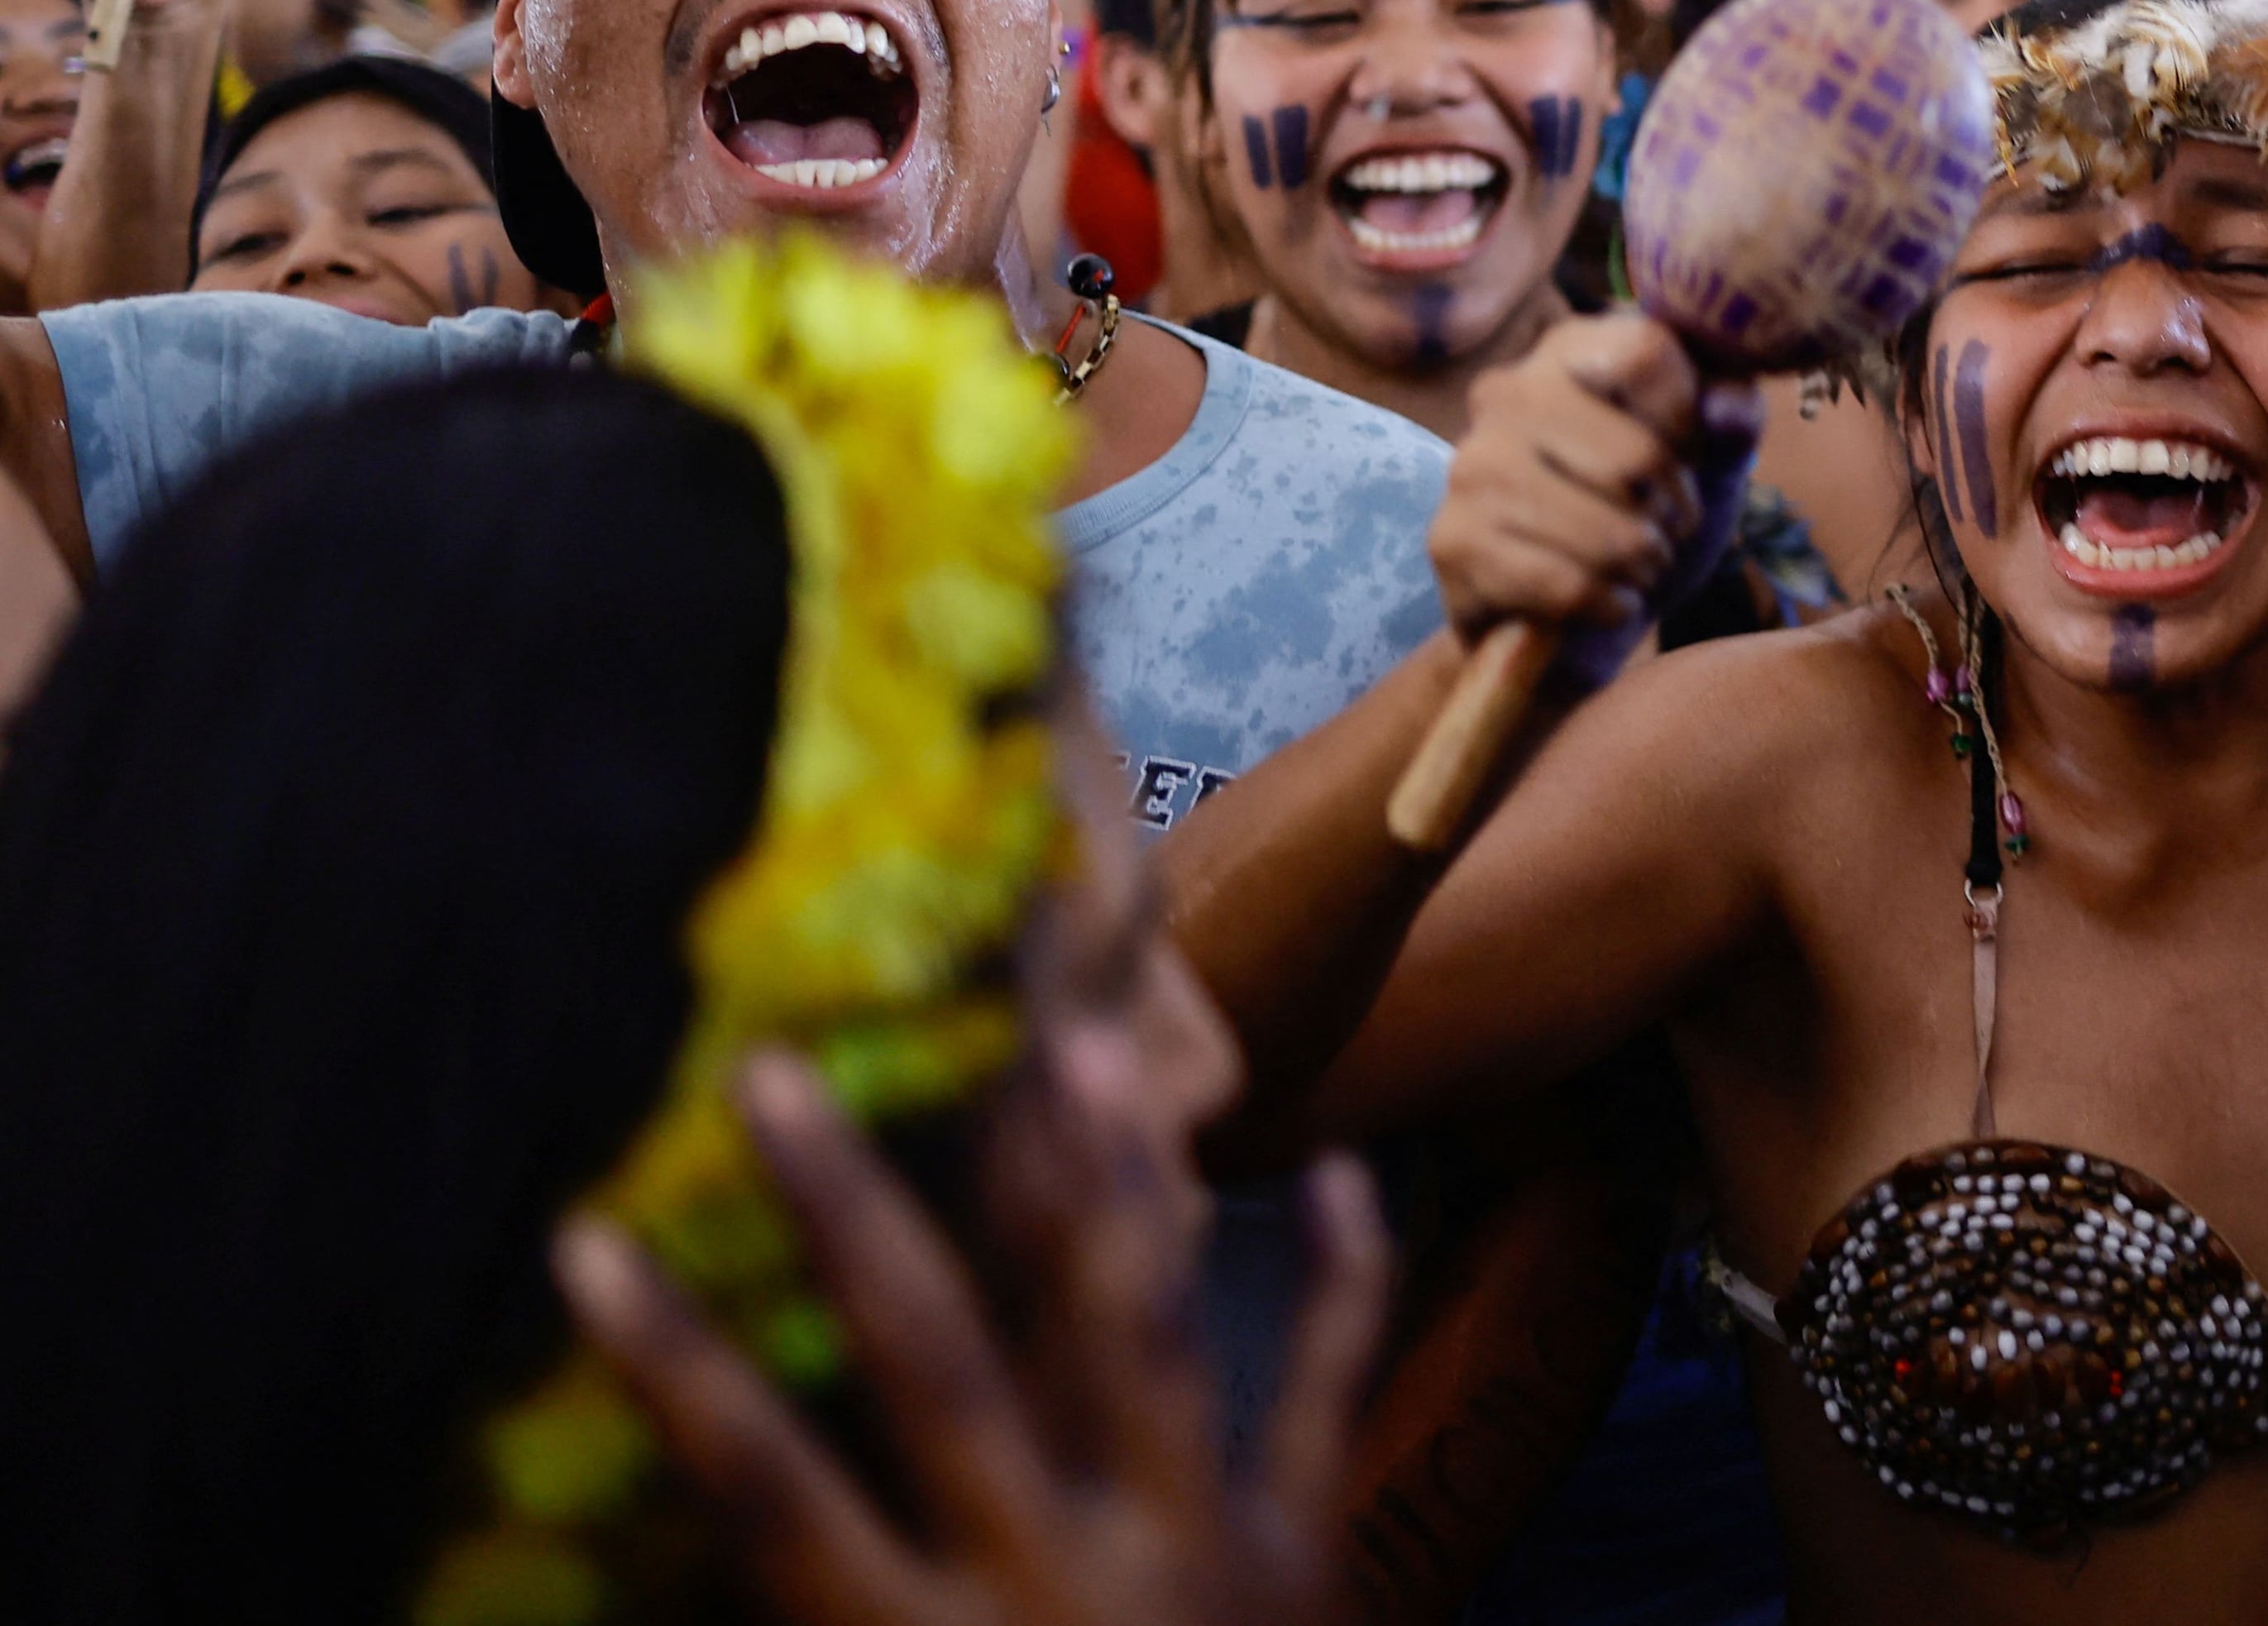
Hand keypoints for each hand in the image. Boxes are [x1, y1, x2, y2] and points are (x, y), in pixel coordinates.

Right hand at [562, 1029, 1387, 1625]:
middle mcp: (1053, 1577)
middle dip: (850, 1214)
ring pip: (1137, 1329)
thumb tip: (632, 1595)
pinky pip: (1327, 1390)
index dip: (672, 1370)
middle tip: (773, 1070)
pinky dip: (1346, 1279)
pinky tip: (1345, 1166)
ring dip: (1104, 1181)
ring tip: (1079, 1036)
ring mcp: (1195, 1547)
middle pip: (933, 1360)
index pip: (764, 1488)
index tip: (581, 1241)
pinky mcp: (1309, 1552)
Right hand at [1427, 315, 1758, 648]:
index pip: (1646, 353)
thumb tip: (1725, 411)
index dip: (1688, 419)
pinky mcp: (1453, 540)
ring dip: (1641, 567)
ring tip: (1636, 568)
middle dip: (1672, 514)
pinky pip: (1564, 585)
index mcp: (1569, 349)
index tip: (1686, 456)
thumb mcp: (1710, 456)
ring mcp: (1471, 466)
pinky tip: (1606, 601)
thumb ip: (1734, 415)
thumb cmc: (1644, 512)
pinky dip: (1606, 605)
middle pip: (1636, 458)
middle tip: (1664, 532)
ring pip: (1604, 532)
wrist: (1573, 611)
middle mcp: (1507, 392)